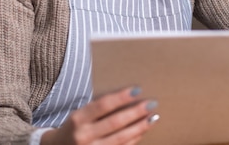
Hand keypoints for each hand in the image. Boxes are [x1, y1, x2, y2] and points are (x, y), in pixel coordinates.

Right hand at [41, 87, 157, 144]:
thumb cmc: (74, 128)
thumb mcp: (80, 115)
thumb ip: (99, 108)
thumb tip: (129, 96)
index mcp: (78, 119)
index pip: (103, 105)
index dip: (121, 97)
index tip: (138, 89)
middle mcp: (83, 135)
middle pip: (115, 122)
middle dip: (136, 112)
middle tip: (152, 103)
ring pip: (121, 139)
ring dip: (140, 127)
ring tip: (153, 117)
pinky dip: (134, 140)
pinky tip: (143, 131)